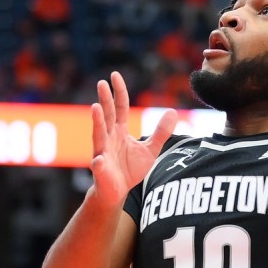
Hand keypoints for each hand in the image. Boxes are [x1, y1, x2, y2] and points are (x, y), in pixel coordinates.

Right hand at [90, 72, 176, 205]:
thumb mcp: (150, 149)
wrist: (117, 193)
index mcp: (119, 131)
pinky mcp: (101, 171)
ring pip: (99, 135)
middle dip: (105, 100)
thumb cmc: (130, 170)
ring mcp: (102, 153)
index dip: (118, 92)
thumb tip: (173, 111)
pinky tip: (98, 160)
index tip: (114, 75)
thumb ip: (160, 132)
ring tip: (95, 108)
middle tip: (102, 83)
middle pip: (107, 116)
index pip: (119, 107)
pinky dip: (98, 163)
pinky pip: (98, 166)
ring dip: (97, 122)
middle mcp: (108, 138)